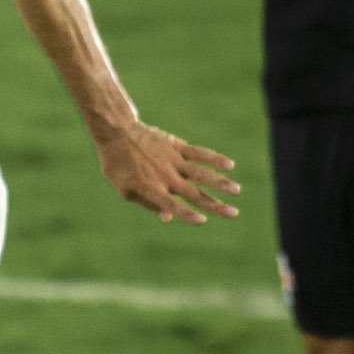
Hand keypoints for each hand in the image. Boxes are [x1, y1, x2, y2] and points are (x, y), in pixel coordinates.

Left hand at [92, 122, 240, 224]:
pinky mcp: (177, 146)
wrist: (117, 133)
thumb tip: (167, 217)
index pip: (173, 205)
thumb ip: (147, 203)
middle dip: (215, 204)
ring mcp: (173, 160)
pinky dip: (214, 158)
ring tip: (236, 190)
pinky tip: (229, 164)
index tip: (203, 220)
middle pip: (194, 194)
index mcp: (151, 189)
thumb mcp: (124, 189)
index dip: (187, 214)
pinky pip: (198, 153)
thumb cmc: (118, 165)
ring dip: (220, 182)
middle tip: (233, 213)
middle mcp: (165, 176)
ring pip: (201, 173)